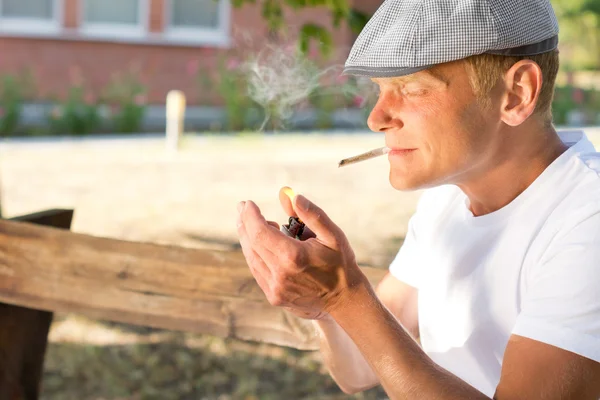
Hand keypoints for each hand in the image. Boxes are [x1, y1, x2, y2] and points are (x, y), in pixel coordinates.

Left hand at [236, 189, 365, 319]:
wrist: (344, 299)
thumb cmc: (340, 263)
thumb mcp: (333, 235)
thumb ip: (313, 215)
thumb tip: (293, 197)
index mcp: (293, 257)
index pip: (260, 232)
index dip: (251, 216)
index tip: (247, 203)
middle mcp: (280, 274)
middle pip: (251, 244)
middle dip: (244, 223)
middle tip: (242, 207)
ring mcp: (275, 289)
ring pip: (251, 258)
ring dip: (247, 238)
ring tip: (247, 222)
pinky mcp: (274, 297)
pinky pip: (257, 270)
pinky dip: (254, 254)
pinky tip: (258, 243)